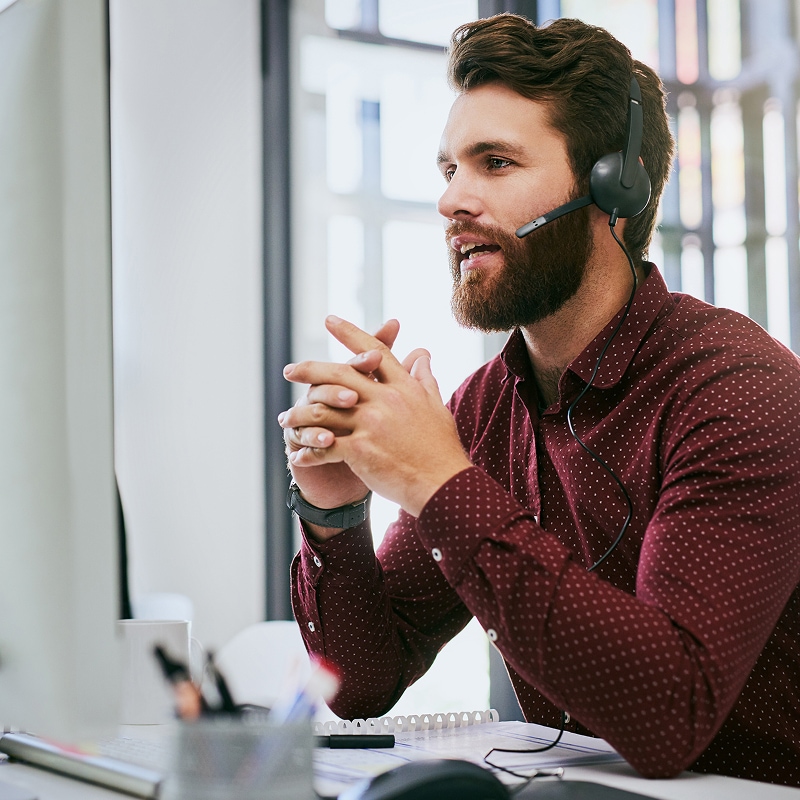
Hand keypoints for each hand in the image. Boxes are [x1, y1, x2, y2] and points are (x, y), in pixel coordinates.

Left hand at [281, 316, 471, 516]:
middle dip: (310, 370)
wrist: (443, 484)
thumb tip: (422, 352)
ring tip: (285, 420)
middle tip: (289, 370)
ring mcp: (371, 424)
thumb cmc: (441, 448)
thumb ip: (424, 377)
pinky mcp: (361, 450)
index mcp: (403, 387)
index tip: (330, 320)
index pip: (373, 351)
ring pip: (324, 411)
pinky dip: (308, 452)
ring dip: (300, 416)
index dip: (350, 334)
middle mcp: (385, 400)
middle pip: (339, 375)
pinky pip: (324, 447)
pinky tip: (297, 456)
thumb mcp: (436, 405)